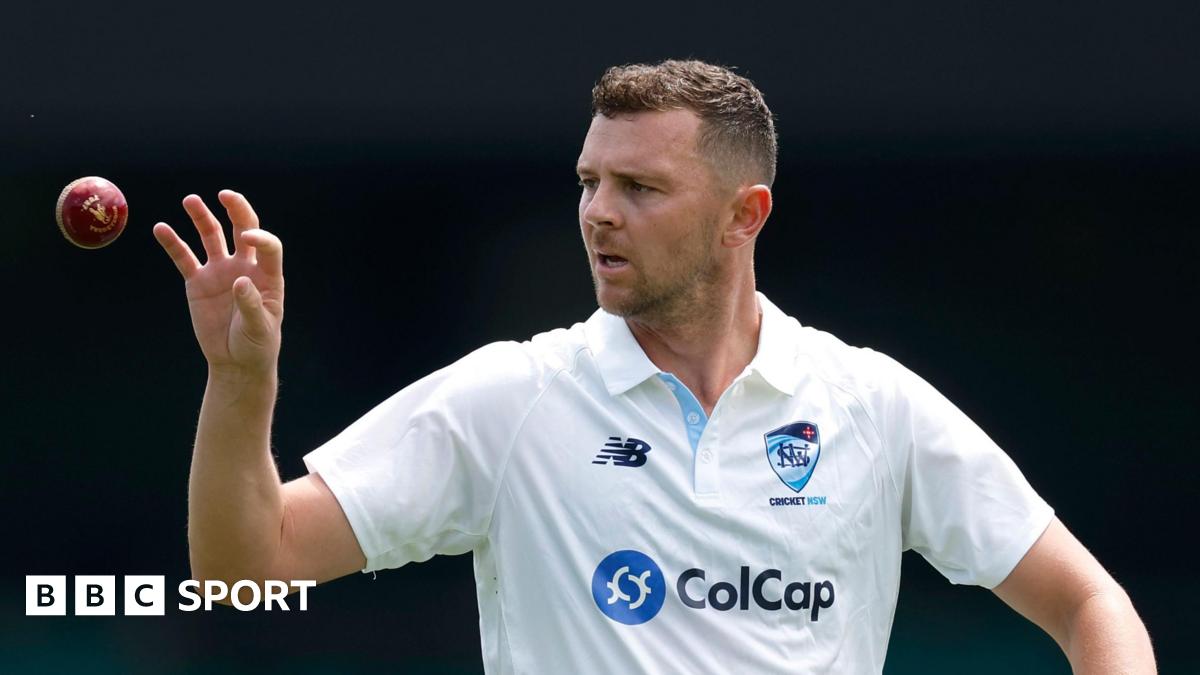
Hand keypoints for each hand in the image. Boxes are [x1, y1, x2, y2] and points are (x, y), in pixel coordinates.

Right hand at [153, 190, 283, 377]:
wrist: (235, 361)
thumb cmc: (256, 345)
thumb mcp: (260, 329)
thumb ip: (251, 305)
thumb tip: (241, 281)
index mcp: (268, 277)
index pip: (269, 247)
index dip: (261, 237)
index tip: (248, 237)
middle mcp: (245, 267)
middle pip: (242, 229)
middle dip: (236, 210)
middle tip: (224, 195)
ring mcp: (220, 271)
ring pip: (211, 237)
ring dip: (202, 217)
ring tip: (191, 200)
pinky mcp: (198, 282)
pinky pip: (184, 258)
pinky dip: (173, 243)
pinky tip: (161, 228)